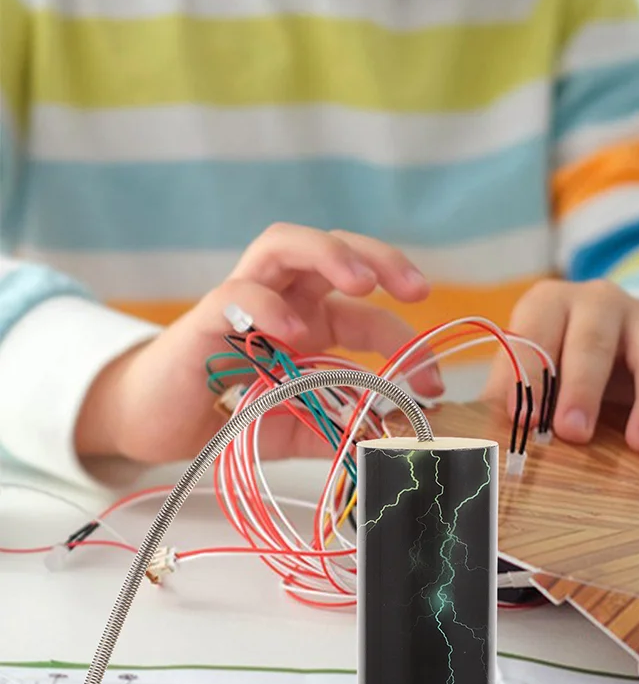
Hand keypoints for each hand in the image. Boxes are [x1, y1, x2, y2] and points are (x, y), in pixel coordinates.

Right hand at [75, 224, 443, 464]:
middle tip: (416, 291)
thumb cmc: (234, 415)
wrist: (160, 425)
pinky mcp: (205, 318)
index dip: (407, 343)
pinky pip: (237, 292)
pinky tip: (294, 330)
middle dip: (381, 258)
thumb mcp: (302, 427)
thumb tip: (396, 438)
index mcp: (316, 319)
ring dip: (329, 254)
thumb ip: (343, 426)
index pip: (370, 316)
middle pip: (335, 249)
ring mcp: (244, 301)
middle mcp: (285, 298)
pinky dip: (268, 304)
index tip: (433, 383)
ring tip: (362, 282)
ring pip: (285, 245)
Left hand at [482, 279, 638, 454]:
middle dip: (583, 387)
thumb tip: (483, 440)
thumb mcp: (525, 372)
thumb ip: (508, 395)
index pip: (535, 332)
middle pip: (594, 338)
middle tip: (573, 433)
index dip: (528, 375)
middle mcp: (599, 301)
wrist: (610, 344)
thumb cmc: (554, 365)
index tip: (525, 420)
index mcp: (549, 303)